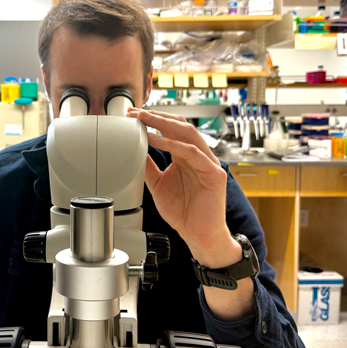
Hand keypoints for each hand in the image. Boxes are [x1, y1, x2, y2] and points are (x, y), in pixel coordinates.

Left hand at [126, 108, 238, 267]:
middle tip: (136, 112)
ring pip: (187, 134)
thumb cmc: (182, 212)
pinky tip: (157, 140)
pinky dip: (173, 145)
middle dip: (156, 117)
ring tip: (144, 120)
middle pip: (179, 126)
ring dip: (163, 125)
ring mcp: (207, 163)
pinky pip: (193, 153)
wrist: (198, 235)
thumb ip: (148, 167)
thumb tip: (134, 149)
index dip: (152, 120)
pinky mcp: (214, 174)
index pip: (170, 130)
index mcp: (185, 156)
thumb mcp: (157, 184)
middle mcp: (197, 156)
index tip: (132, 115)